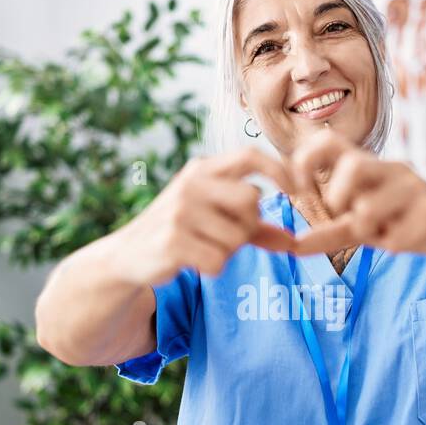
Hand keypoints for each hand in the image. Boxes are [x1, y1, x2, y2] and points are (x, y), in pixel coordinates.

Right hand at [120, 148, 296, 284]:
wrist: (128, 254)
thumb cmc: (181, 233)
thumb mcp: (215, 221)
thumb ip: (255, 228)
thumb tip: (293, 242)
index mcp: (202, 170)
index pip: (249, 155)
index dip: (278, 169)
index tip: (297, 188)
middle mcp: (191, 184)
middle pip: (251, 201)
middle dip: (249, 225)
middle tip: (229, 235)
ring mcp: (180, 211)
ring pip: (236, 237)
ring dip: (228, 251)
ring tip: (204, 248)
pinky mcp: (172, 241)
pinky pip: (218, 261)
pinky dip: (213, 268)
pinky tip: (194, 262)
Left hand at [288, 129, 425, 262]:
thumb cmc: (409, 223)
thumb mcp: (366, 227)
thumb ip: (331, 231)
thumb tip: (293, 245)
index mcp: (371, 167)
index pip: (328, 141)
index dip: (305, 163)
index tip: (301, 191)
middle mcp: (391, 170)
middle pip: (351, 166)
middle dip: (336, 198)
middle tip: (344, 216)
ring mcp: (413, 190)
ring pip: (367, 209)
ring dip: (366, 230)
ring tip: (384, 233)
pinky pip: (393, 238)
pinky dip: (393, 246)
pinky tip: (409, 240)